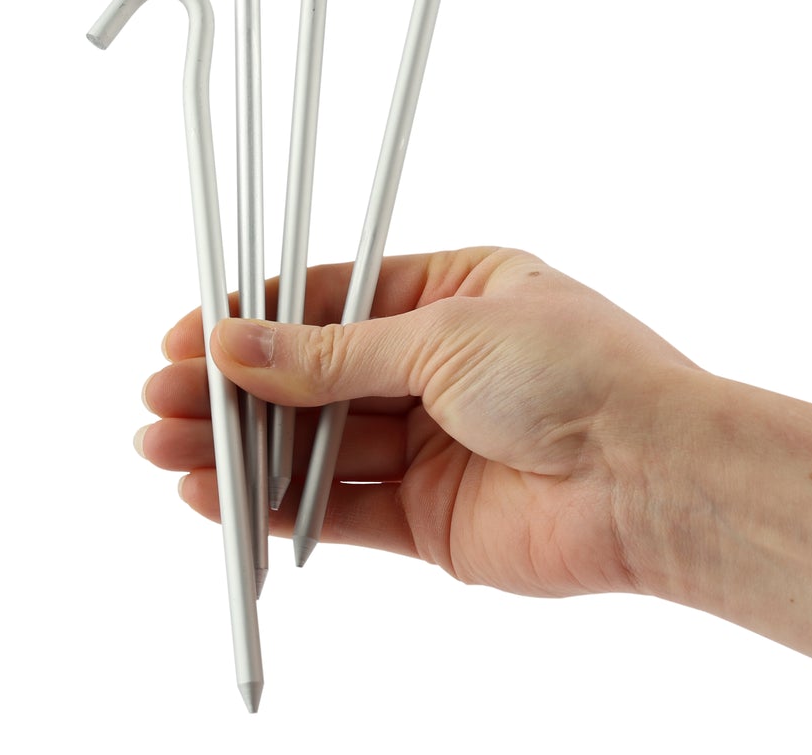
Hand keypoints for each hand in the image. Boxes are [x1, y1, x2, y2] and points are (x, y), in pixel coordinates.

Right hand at [135, 246, 706, 597]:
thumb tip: (234, 346)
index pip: (330, 298)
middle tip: (155, 400)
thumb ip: (328, 354)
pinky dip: (275, 506)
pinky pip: (337, 508)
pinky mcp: (432, 519)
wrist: (655, 478)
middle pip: (312, 376)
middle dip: (231, 390)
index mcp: (456, 292)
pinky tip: (217, 497)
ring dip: (238, 448)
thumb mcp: (439, 336)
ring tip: (161, 448)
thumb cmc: (579, 374)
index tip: (186, 336)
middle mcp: (442, 367)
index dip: (254, 319)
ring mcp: (435, 444)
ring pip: (314, 445)